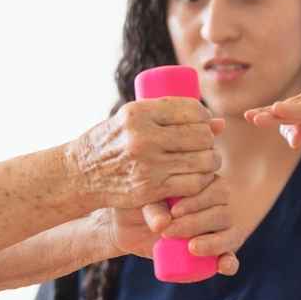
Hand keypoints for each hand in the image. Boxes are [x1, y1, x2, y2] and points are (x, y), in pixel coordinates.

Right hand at [67, 98, 223, 208]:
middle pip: (200, 136)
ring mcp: (147, 164)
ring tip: (205, 161)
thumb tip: (220, 123)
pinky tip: (198, 177)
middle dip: (209, 140)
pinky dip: (201, 181)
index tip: (204, 123)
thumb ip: (169, 117)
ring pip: (201, 161)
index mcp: (138, 112)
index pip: (190, 110)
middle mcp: (143, 136)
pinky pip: (192, 183)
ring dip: (210, 161)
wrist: (81, 173)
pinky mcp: (150, 188)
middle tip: (205, 145)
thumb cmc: (110, 142)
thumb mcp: (131, 119)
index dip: (204, 117)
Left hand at [106, 173, 238, 274]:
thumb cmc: (140, 205)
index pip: (214, 188)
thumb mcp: (144, 202)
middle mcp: (218, 205)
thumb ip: (152, 208)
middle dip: (196, 223)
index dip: (196, 201)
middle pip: (222, 212)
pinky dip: (229, 263)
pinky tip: (223, 265)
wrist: (131, 227)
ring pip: (229, 235)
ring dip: (213, 243)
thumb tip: (162, 224)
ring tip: (191, 247)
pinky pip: (230, 258)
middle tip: (170, 231)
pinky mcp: (217, 252)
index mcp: (205, 184)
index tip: (174, 212)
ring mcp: (220, 230)